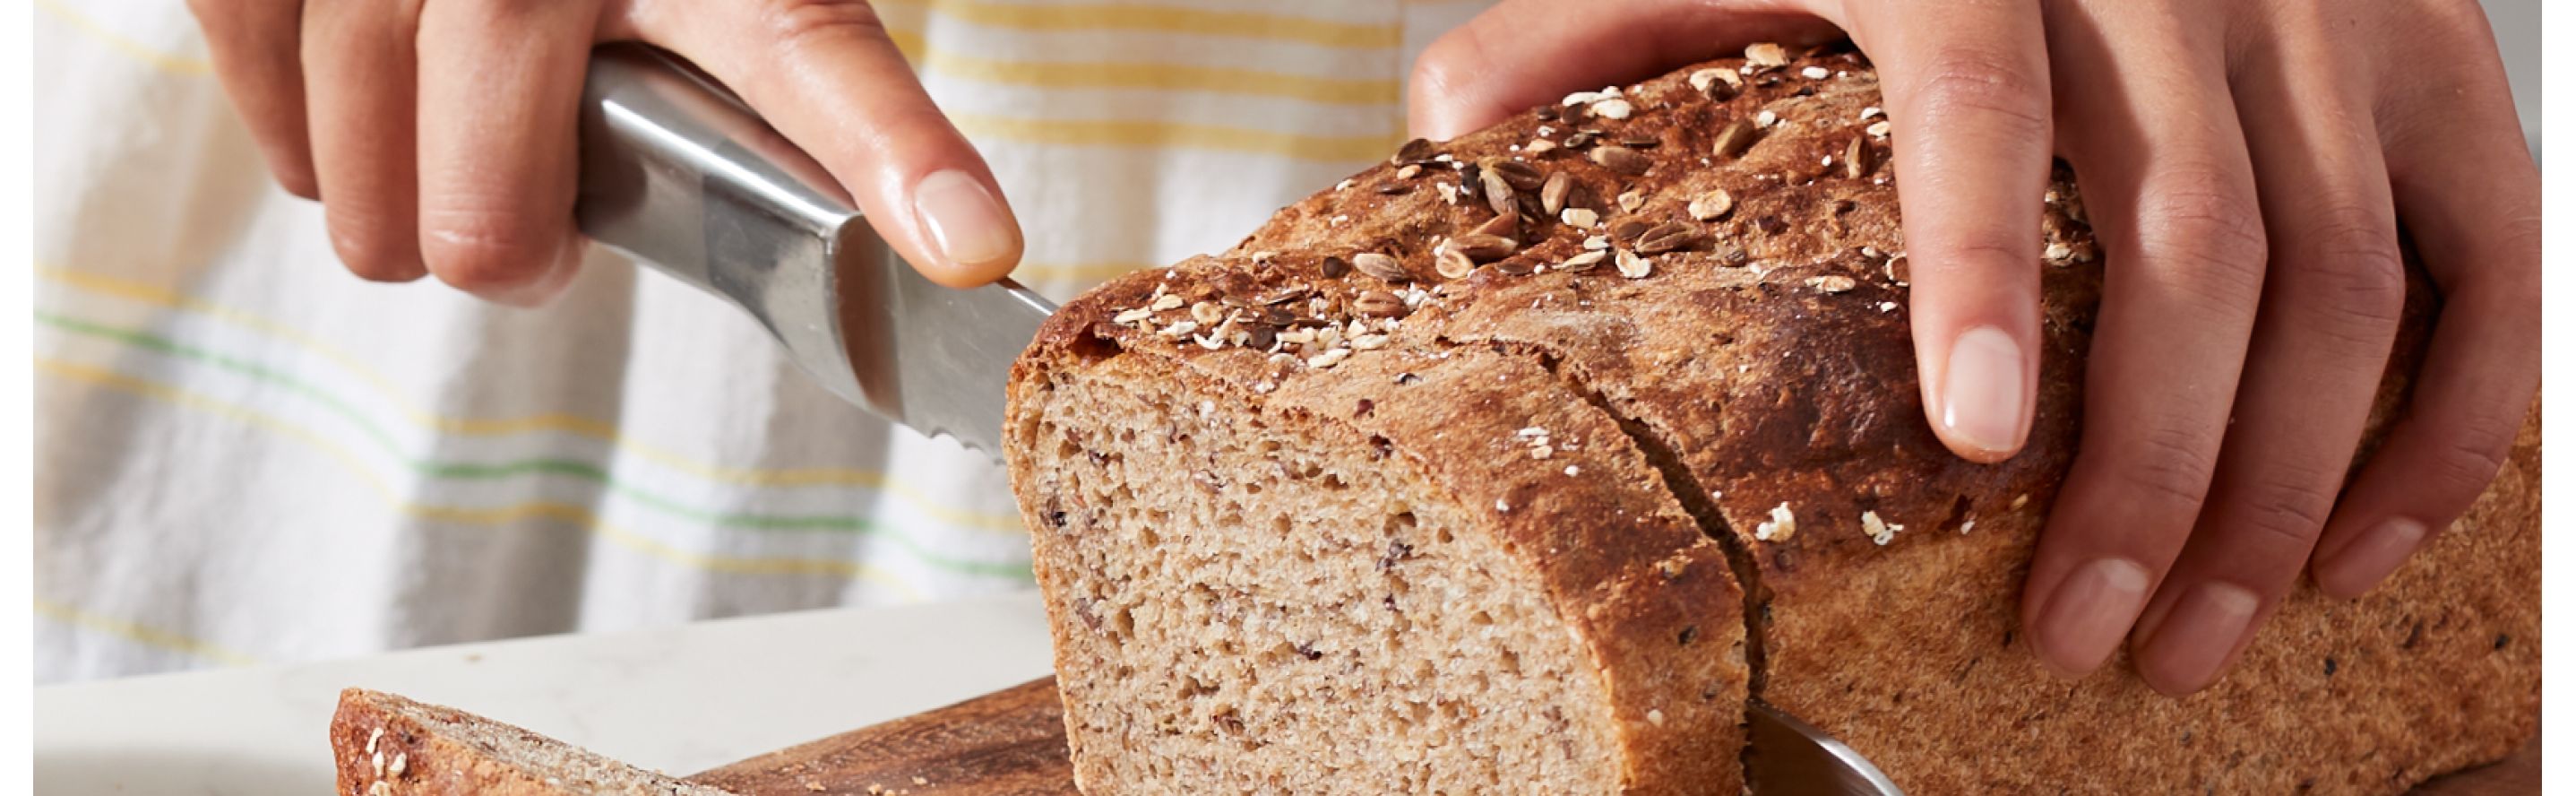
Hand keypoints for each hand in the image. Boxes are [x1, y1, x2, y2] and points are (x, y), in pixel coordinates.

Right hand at [188, 0, 1023, 303]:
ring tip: (458, 166)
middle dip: (509, 255)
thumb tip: (938, 243)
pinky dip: (311, 139)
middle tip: (536, 238)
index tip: (971, 250)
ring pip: (359, 185)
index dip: (896, 158)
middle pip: (483, 209)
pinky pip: (267, 99)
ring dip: (404, 208)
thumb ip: (786, 86)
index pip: (813, 52)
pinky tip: (368, 113)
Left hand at [1409, 0, 2537, 693]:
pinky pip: (2497, 250)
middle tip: (2087, 637)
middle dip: (2152, 466)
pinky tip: (2363, 542)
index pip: (1985, 104)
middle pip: (2194, 238)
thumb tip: (1448, 110)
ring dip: (2290, 483)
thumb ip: (1613, 18)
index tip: (1976, 442)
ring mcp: (2330, 9)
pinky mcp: (2439, 55)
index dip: (1982, 269)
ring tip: (2201, 635)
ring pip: (2350, 272)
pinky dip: (2458, 412)